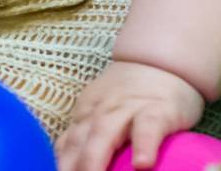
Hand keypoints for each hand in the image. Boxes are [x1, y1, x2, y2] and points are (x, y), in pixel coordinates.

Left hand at [58, 60, 204, 170]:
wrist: (160, 60)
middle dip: (71, 168)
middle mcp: (100, 112)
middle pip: (79, 141)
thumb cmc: (130, 97)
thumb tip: (74, 167)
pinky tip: (143, 164)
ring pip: (105, 132)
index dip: (60, 167)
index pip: (65, 146)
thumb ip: (88, 139)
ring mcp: (127, 108)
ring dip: (95, 159)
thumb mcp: (102, 114)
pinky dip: (144, 145)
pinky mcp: (157, 109)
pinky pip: (148, 127)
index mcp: (84, 116)